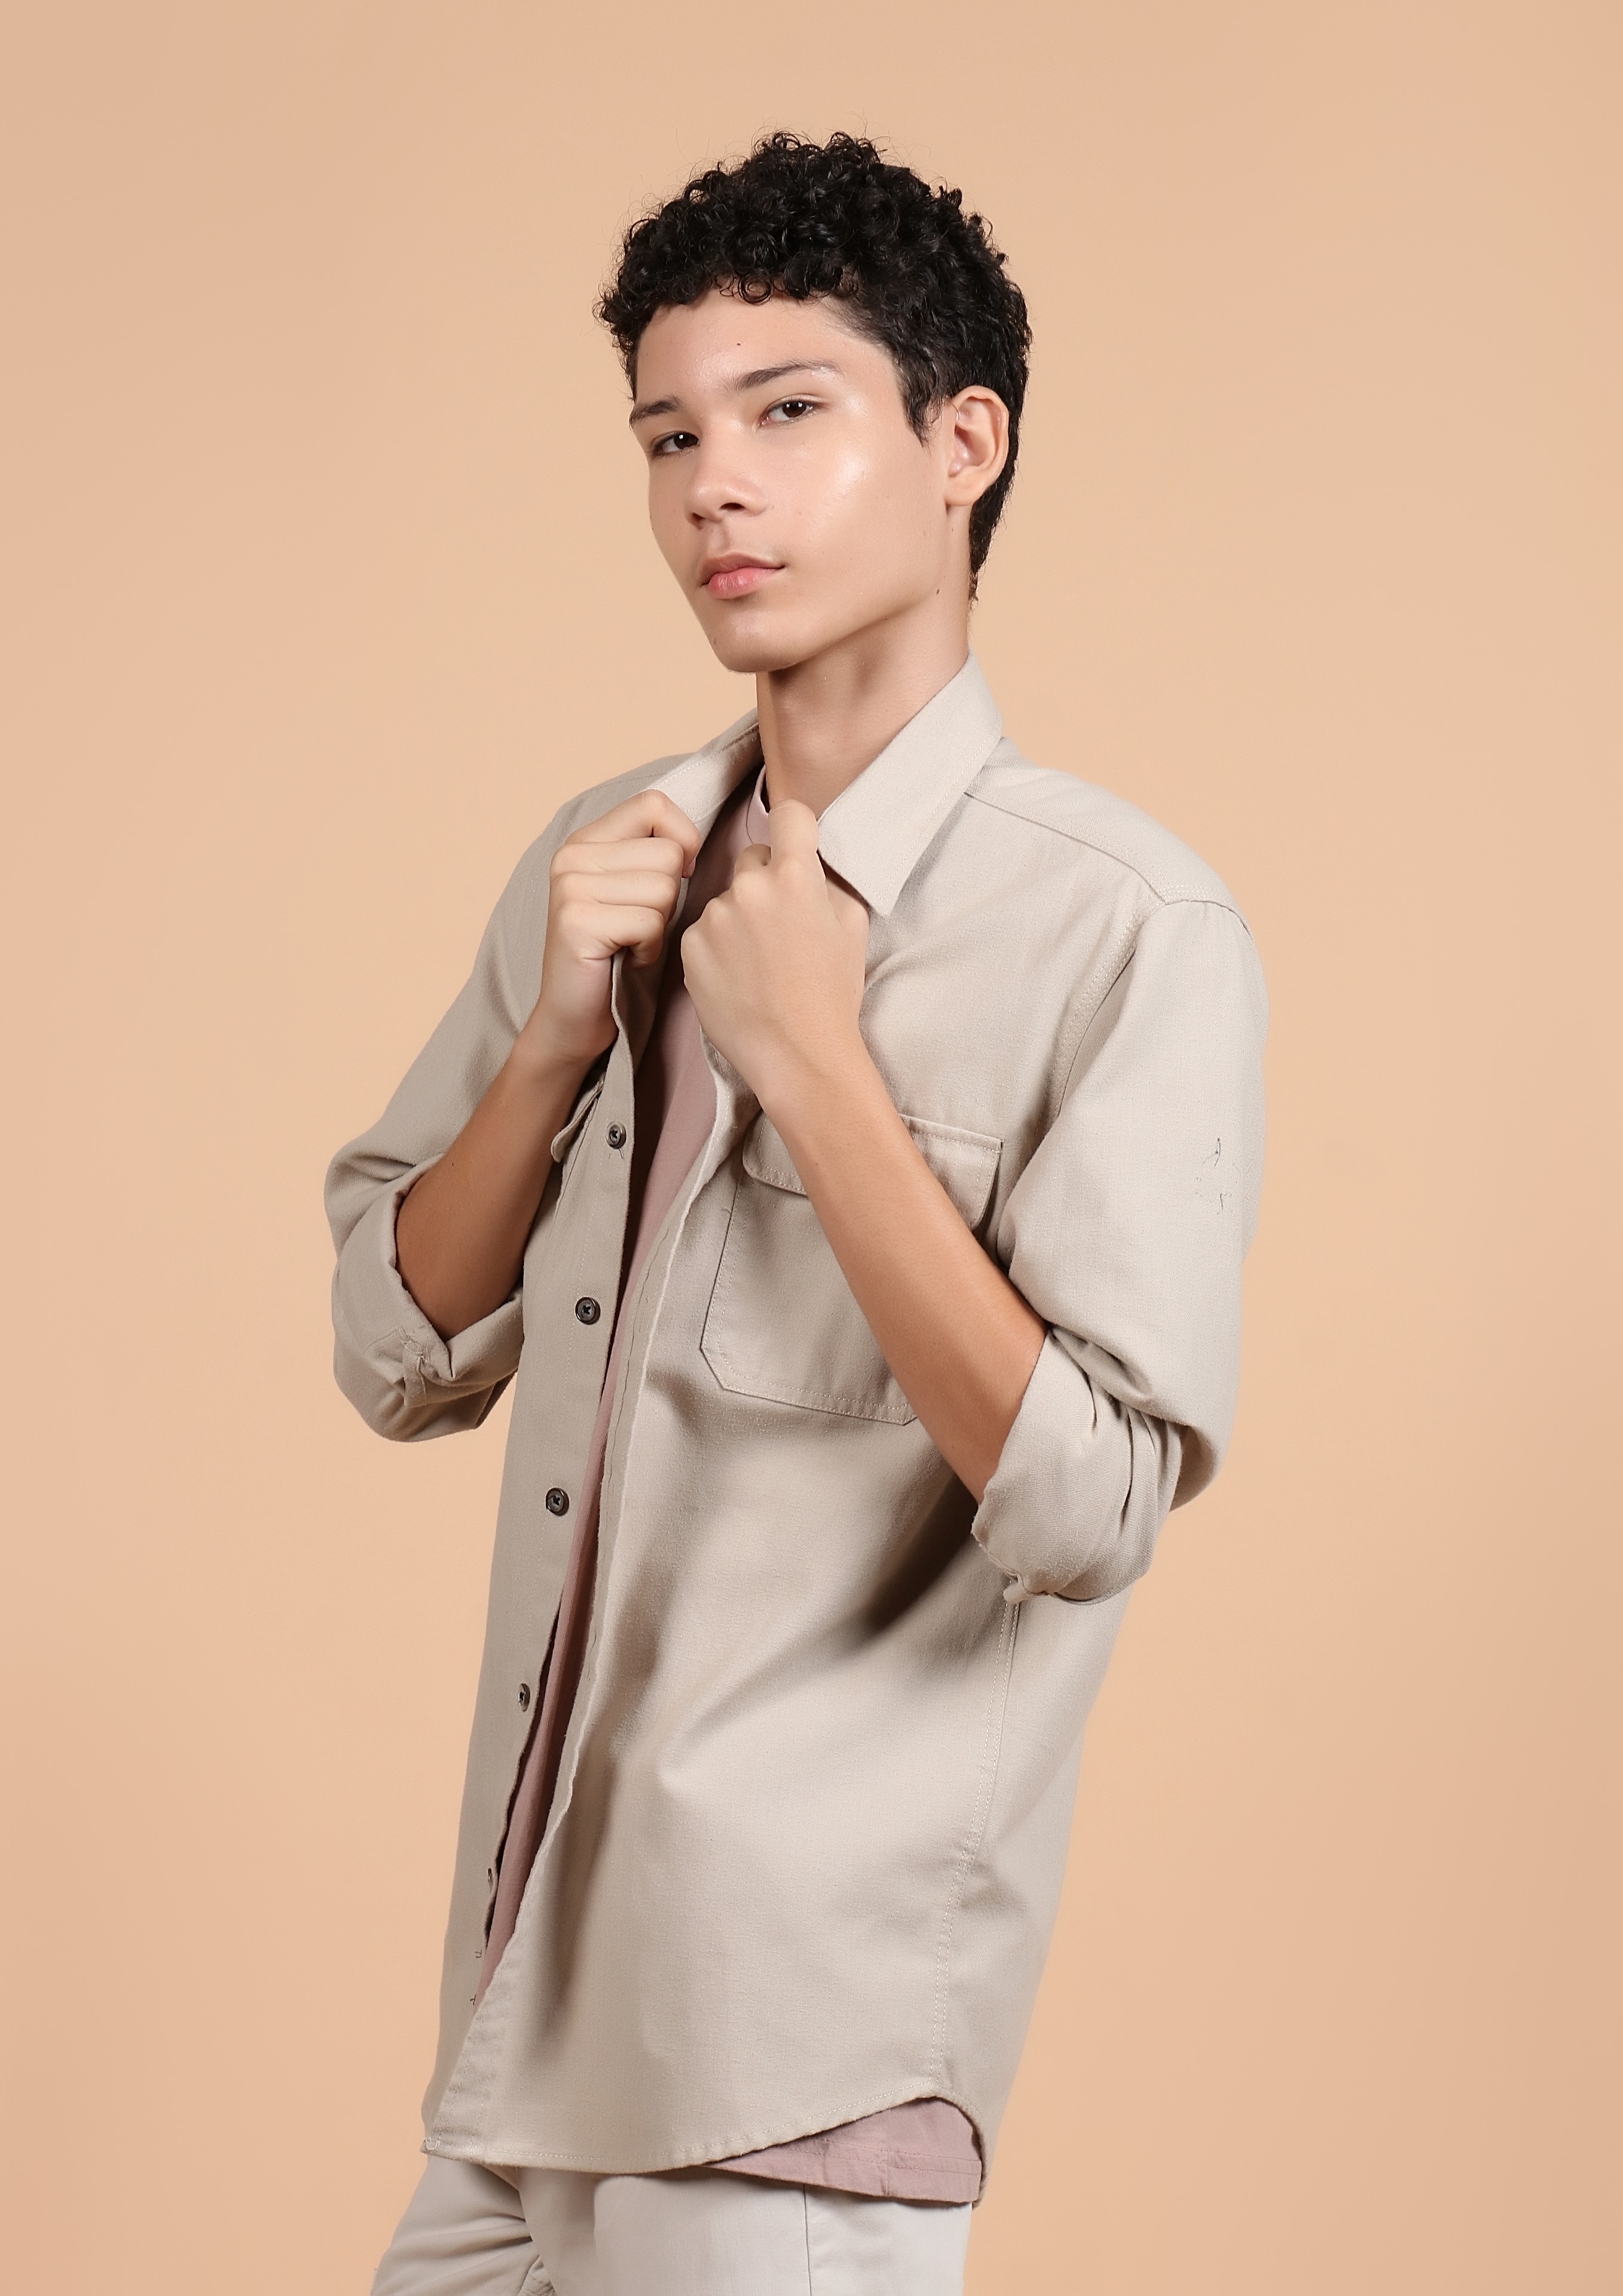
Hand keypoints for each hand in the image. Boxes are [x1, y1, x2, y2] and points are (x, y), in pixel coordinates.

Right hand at [522, 791, 700, 1071]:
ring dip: (661, 925)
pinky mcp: (576, 922)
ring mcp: (570, 887)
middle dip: (670, 897)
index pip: (654, 804)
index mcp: (586, 839)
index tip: (680, 875)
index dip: (683, 838)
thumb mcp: (636, 891)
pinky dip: (651, 949)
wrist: (574, 1018)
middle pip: (668, 853)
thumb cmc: (619, 955)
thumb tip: (697, 839)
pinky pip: (649, 922)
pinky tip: (629, 959)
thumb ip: (654, 854)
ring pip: (664, 888)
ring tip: (633, 943)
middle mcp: (571, 855)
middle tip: (641, 926)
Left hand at [681, 797, 869, 1106]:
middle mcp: (750, 887)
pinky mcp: (690, 945)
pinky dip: (716, 946)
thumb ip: (829, 880)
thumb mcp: (851, 925)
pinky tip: (736, 977)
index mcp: (796, 876)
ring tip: (758, 963)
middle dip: (765, 881)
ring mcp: (715, 916)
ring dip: (738, 918)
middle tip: (779, 927)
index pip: (789, 815)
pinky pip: (703, 930)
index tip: (795, 846)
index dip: (795, 830)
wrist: (799, 1054)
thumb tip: (814, 858)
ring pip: (725, 898)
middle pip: (751, 858)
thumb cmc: (832, 993)